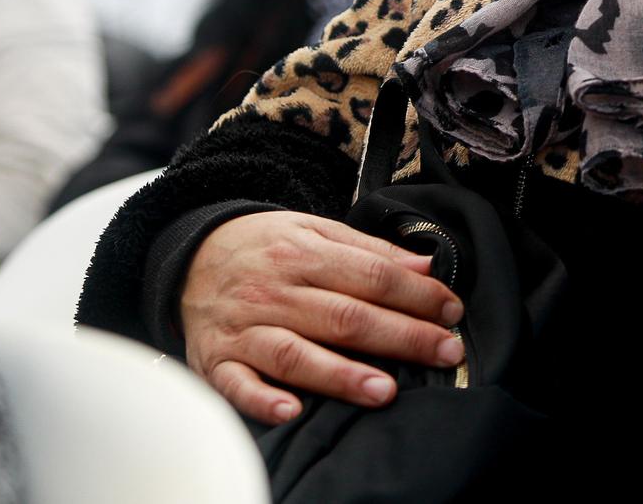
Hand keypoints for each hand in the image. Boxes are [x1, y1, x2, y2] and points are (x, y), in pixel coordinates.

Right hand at [181, 211, 465, 424]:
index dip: (417, 294)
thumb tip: (427, 265)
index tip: (452, 312)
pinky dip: (263, 400)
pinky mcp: (217, 361)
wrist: (190, 255)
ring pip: (296, 354)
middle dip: (400, 337)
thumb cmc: (266, 246)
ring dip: (341, 374)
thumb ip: (370, 250)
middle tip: (444, 352)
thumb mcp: (315, 230)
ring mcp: (244, 329)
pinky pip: (238, 385)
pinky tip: (293, 412)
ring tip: (385, 391)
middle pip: (345, 317)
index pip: (371, 276)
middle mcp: (274, 291)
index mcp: (303, 253)